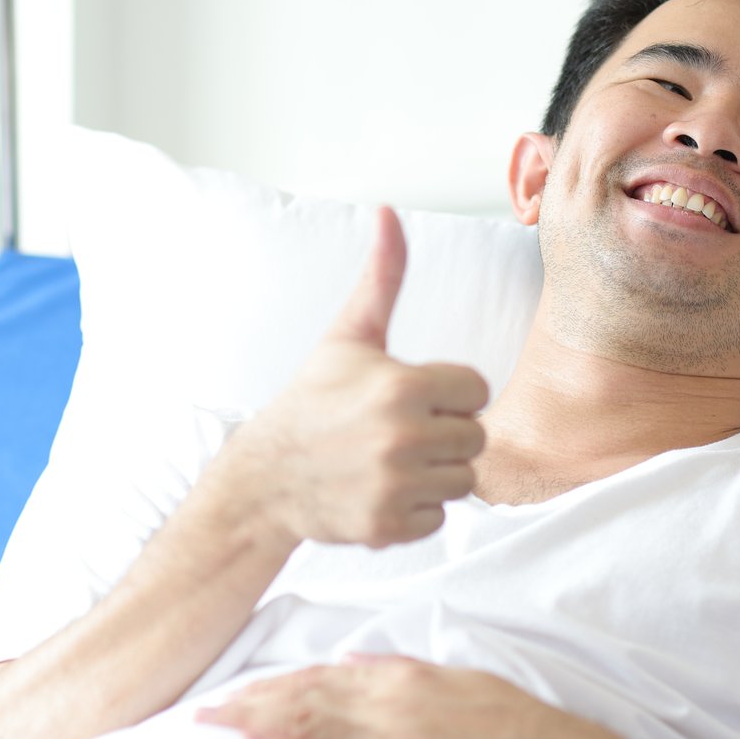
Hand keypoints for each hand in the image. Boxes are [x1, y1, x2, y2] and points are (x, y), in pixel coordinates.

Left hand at [196, 655, 657, 738]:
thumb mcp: (466, 690)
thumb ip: (408, 679)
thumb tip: (358, 666)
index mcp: (407, 679)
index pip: (322, 679)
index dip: (272, 688)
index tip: (233, 697)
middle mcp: (394, 700)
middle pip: (302, 697)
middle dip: (246, 706)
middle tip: (195, 716)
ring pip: (309, 725)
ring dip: (253, 728)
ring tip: (206, 735)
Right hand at [219, 207, 488, 547]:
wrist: (264, 477)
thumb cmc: (313, 401)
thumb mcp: (348, 337)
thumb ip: (382, 278)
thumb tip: (389, 212)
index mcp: (402, 385)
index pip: (475, 390)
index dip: (448, 393)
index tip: (411, 398)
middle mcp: (403, 436)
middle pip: (474, 437)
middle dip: (443, 435)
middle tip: (396, 433)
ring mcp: (395, 485)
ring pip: (462, 480)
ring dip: (433, 474)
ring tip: (389, 461)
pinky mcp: (388, 526)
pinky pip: (438, 518)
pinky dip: (415, 511)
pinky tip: (380, 491)